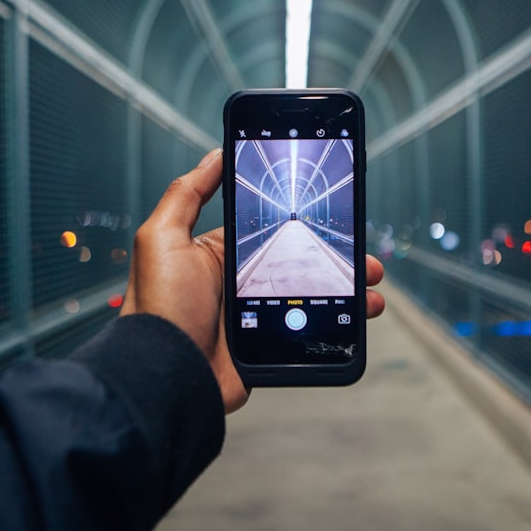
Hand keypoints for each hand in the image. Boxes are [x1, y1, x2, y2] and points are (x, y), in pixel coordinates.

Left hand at [122, 148, 385, 412]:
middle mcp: (240, 282)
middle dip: (335, 256)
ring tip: (371, 286)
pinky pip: (311, 332)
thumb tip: (214, 155)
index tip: (332, 214)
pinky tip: (359, 315)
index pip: (271, 229)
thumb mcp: (163, 238)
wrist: (166, 375)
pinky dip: (339, 325)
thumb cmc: (159, 307)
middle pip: (300, 261)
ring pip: (313, 295)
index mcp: (219, 254)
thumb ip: (186, 193)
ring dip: (347, 289)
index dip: (302, 222)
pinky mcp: (268, 347)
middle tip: (364, 254)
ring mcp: (257, 316)